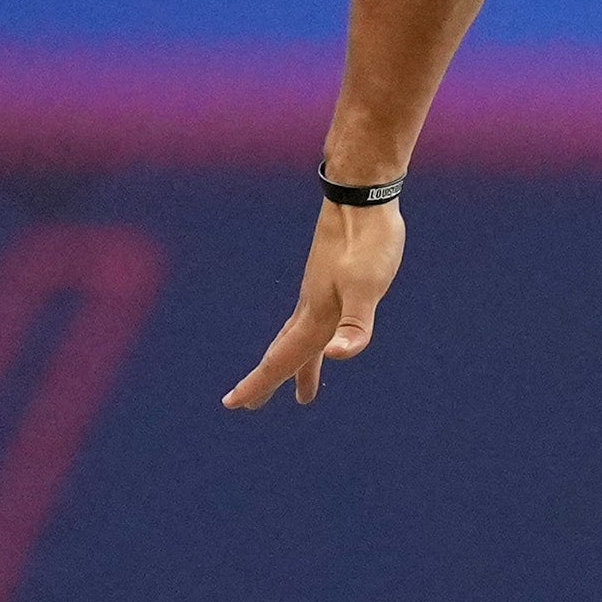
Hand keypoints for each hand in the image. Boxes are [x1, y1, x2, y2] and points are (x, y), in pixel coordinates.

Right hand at [222, 197, 407, 407]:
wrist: (361, 197)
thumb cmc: (367, 241)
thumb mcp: (368, 287)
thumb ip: (355, 325)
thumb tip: (334, 355)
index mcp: (315, 316)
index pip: (281, 359)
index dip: (258, 384)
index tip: (233, 404)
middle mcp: (311, 308)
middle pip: (284, 353)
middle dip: (268, 381)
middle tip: (248, 405)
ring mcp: (319, 294)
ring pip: (301, 340)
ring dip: (297, 367)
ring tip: (303, 391)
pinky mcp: (332, 282)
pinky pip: (315, 323)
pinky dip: (314, 342)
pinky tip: (327, 339)